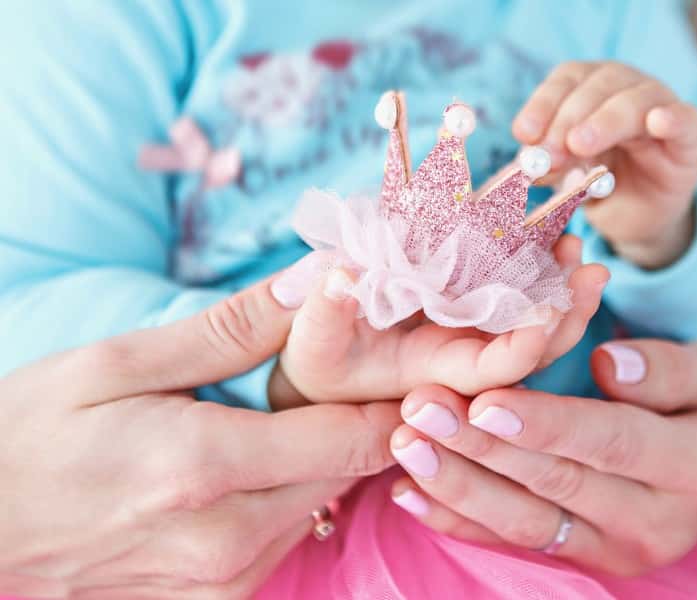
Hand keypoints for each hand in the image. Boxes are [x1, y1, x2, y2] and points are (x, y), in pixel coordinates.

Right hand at [0, 276, 400, 598]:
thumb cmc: (32, 433)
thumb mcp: (119, 363)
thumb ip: (231, 329)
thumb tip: (318, 285)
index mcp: (205, 468)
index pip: (355, 437)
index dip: (394, 397)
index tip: (407, 363)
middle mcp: (226, 541)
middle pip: (350, 472)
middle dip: (365, 418)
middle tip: (350, 371)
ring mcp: (223, 583)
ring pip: (324, 503)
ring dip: (325, 456)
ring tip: (288, 413)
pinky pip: (286, 537)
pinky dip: (291, 494)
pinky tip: (253, 462)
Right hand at [270, 236, 607, 404]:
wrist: (326, 365)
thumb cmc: (319, 361)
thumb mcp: (313, 340)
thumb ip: (325, 312)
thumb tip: (342, 276)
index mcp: (436, 374)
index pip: (495, 371)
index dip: (527, 346)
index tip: (550, 309)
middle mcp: (464, 357)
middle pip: (533, 348)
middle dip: (566, 315)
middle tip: (592, 271)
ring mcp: (468, 332)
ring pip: (529, 320)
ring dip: (558, 286)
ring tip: (576, 245)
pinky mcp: (463, 309)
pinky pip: (508, 294)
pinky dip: (530, 268)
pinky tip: (549, 236)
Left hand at [388, 340, 696, 575]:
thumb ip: (671, 370)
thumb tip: (609, 365)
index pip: (607, 443)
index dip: (544, 424)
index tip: (485, 400)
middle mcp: (654, 521)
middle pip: (553, 482)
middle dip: (479, 445)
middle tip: (420, 408)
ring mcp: (616, 547)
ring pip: (524, 520)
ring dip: (458, 483)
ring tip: (405, 443)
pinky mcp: (587, 555)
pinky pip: (516, 541)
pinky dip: (460, 521)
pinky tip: (412, 493)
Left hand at [513, 61, 696, 268]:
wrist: (638, 213)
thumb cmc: (597, 182)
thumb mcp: (564, 174)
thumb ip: (548, 166)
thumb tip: (521, 167)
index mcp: (589, 88)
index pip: (565, 81)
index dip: (542, 104)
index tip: (522, 134)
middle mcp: (625, 87)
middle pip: (595, 88)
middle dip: (566, 121)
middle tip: (549, 153)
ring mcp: (661, 107)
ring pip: (634, 101)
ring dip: (603, 122)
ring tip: (579, 145)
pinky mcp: (691, 137)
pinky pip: (685, 120)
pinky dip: (672, 118)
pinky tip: (658, 122)